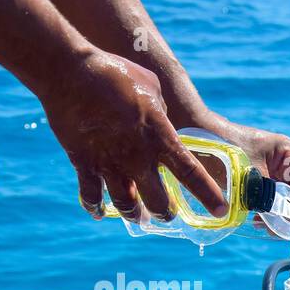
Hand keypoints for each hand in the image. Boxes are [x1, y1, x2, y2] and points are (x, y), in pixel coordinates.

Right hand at [43, 49, 226, 222]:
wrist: (69, 71)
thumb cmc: (115, 73)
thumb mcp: (152, 88)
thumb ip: (161, 113)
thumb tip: (161, 122)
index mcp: (160, 137)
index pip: (192, 174)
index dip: (208, 196)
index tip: (220, 211)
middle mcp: (138, 157)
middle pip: (159, 202)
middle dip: (165, 212)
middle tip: (167, 213)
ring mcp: (109, 163)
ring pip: (127, 205)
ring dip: (135, 215)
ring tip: (139, 217)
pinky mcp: (83, 162)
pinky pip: (91, 195)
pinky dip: (95, 206)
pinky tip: (99, 212)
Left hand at [193, 114, 289, 223]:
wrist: (191, 127)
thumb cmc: (219, 147)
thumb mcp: (247, 177)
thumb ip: (268, 200)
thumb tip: (282, 225)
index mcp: (288, 154)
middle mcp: (284, 160)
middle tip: (272, 229)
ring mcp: (272, 167)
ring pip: (286, 198)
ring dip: (279, 215)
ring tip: (261, 225)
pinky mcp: (258, 174)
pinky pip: (272, 196)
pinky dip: (267, 210)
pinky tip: (254, 217)